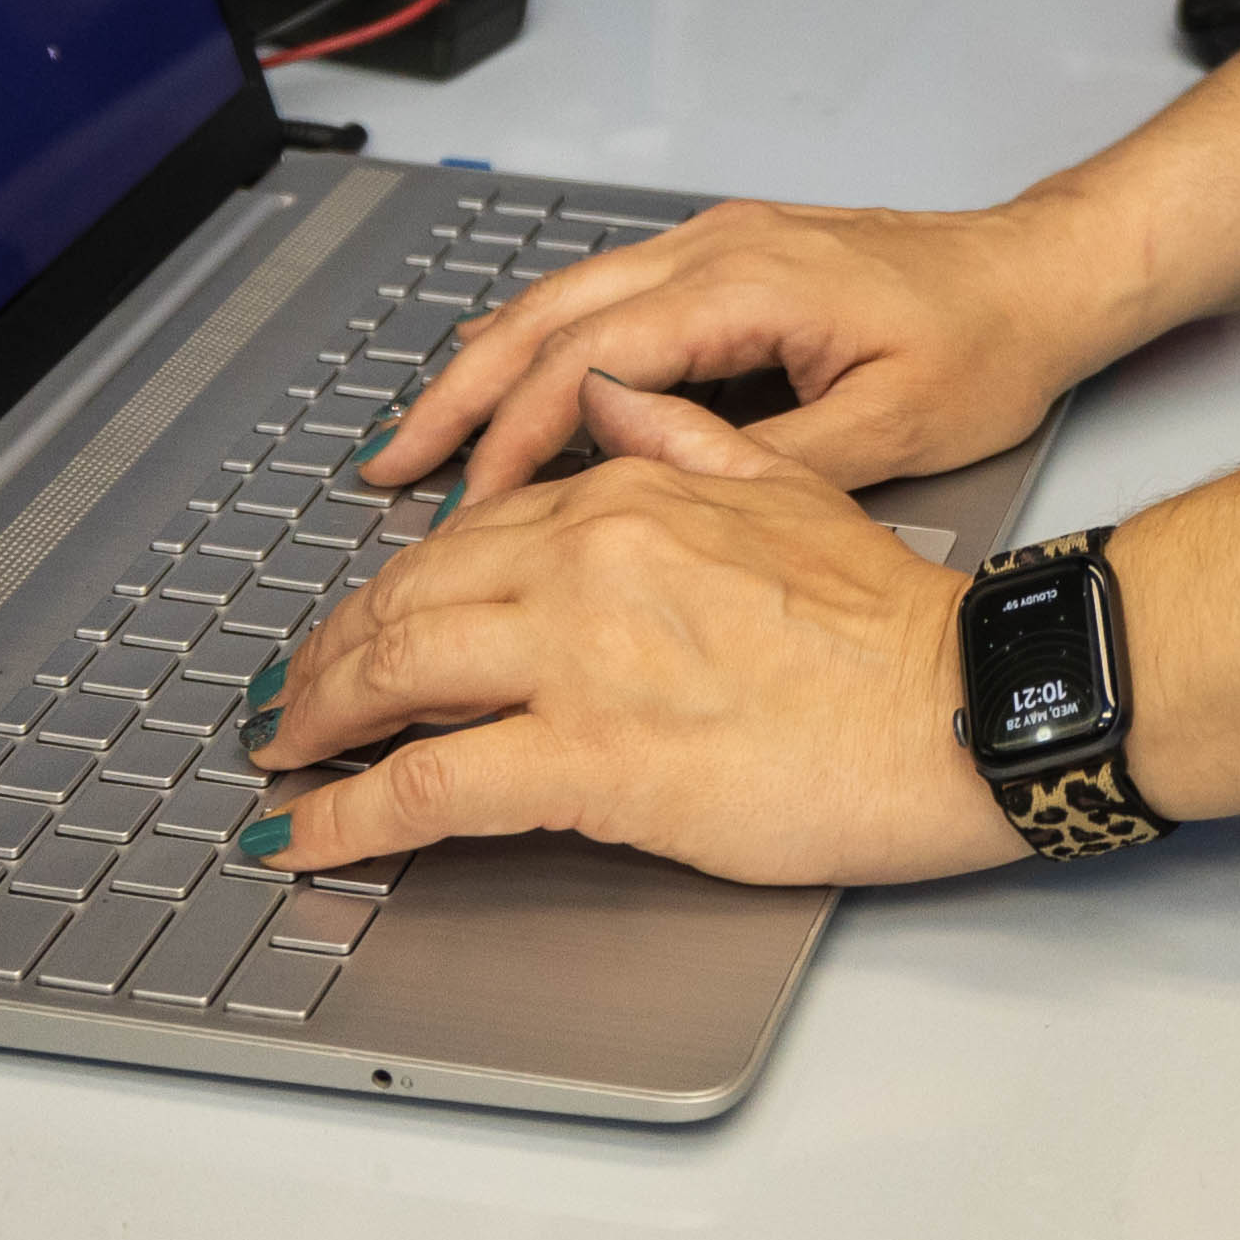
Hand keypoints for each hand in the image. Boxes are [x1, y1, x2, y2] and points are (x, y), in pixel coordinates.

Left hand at [247, 375, 1010, 886]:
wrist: (956, 703)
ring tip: (283, 763)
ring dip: (315, 722)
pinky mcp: (587, 759)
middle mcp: (583, 562)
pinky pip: (427, 786)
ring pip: (392, 674)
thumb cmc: (892, 620)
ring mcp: (578, 659)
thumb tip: (609, 399)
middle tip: (289, 703)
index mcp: (627, 498)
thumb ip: (682, 437)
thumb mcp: (786, 488)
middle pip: (404, 600)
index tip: (363, 629)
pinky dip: (346, 816)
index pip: (467, 535)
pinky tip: (307, 840)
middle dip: (326, 657)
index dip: (394, 590)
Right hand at [361, 195, 1113, 504]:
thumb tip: (655, 488)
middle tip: (384, 466)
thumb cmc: (988, 345)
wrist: (1047, 273)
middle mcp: (717, 249)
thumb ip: (767, 459)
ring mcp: (719, 244)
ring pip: (565, 297)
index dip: (515, 441)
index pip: (589, 364)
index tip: (466, 512)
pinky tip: (509, 386)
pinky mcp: (731, 258)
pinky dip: (541, 343)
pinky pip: (607, 296)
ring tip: (419, 436)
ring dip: (485, 364)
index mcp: (747, 285)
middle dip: (456, 393)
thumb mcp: (893, 428)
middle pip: (546, 316)